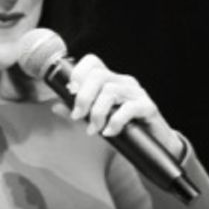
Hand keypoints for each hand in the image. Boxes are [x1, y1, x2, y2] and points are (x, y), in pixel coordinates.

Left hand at [64, 54, 184, 159]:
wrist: (152, 146)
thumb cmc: (123, 130)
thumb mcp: (96, 120)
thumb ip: (79, 112)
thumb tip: (56, 106)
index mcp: (110, 80)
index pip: (92, 62)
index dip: (78, 73)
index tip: (70, 92)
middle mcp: (124, 82)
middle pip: (98, 76)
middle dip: (83, 97)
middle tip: (78, 117)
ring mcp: (137, 93)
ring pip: (111, 91)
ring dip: (97, 113)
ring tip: (94, 130)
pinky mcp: (148, 107)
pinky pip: (129, 108)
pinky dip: (115, 121)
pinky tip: (110, 132)